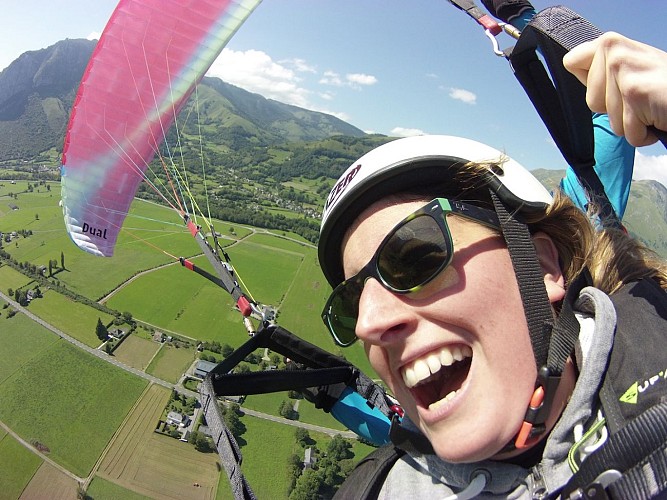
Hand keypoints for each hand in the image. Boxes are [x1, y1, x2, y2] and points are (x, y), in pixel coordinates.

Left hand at [563, 32, 666, 146]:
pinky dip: (644, 134)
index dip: (589, 83)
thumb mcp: (628, 68)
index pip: (571, 62)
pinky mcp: (634, 93)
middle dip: (615, 110)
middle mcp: (614, 51)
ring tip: (651, 104)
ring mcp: (623, 71)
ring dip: (632, 123)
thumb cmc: (662, 86)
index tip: (612, 84)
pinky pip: (628, 132)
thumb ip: (603, 69)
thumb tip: (571, 66)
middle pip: (590, 102)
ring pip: (610, 120)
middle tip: (640, 96)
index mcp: (610, 42)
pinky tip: (658, 116)